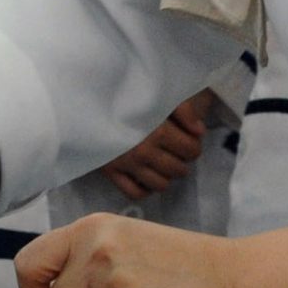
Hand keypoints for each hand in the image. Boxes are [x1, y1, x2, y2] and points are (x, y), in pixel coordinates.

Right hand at [98, 91, 221, 200]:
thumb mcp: (158, 94)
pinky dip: (145, 189)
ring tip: (163, 162)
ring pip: (160, 185)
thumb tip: (200, 132)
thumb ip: (184, 110)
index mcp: (159, 132)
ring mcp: (127, 165)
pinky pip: (135, 193)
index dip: (194, 145)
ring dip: (166, 175)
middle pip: (179, 170)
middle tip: (176, 150)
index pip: (191, 150)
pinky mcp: (111, 172)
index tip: (189, 139)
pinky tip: (147, 177)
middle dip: (182, 161)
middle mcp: (144, 152)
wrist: (87, 99)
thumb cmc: (126, 94)